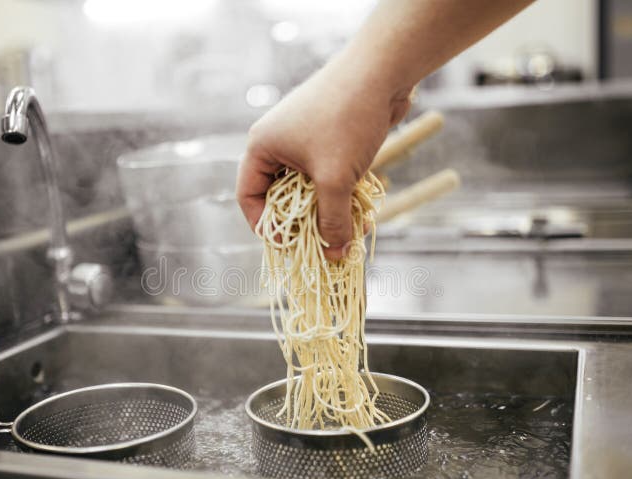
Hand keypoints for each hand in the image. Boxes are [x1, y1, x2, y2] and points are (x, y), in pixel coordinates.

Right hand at [236, 53, 410, 259]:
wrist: (382, 70)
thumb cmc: (347, 120)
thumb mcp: (336, 179)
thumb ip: (332, 220)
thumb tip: (334, 255)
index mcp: (263, 147)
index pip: (248, 196)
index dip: (265, 226)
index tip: (289, 246)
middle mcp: (279, 143)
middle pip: (281, 197)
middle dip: (304, 223)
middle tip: (324, 245)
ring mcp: (306, 140)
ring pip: (311, 189)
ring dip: (330, 213)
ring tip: (351, 233)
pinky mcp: (331, 139)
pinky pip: (330, 177)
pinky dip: (344, 196)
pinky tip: (364, 213)